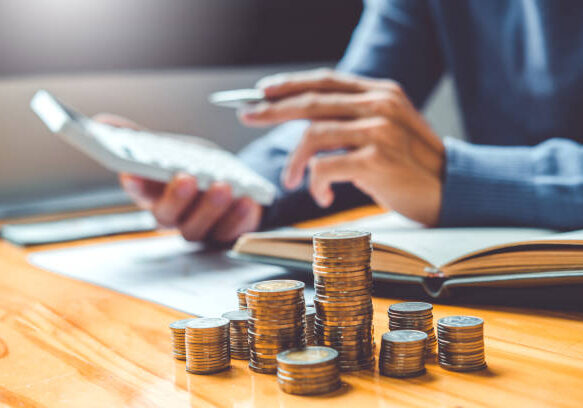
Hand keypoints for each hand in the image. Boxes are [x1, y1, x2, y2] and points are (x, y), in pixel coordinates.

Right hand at [93, 114, 261, 242]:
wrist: (232, 185)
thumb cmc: (194, 168)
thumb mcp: (171, 149)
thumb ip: (142, 139)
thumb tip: (103, 122)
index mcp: (152, 194)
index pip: (137, 190)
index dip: (133, 183)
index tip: (133, 171)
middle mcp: (172, 216)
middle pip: (166, 216)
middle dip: (176, 197)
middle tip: (186, 177)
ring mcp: (198, 228)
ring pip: (197, 228)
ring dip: (210, 207)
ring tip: (223, 185)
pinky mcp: (224, 235)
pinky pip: (229, 232)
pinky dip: (239, 217)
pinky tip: (247, 200)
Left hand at [239, 69, 444, 225]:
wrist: (451, 191)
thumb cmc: (412, 166)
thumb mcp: (387, 130)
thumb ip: (354, 120)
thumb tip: (308, 124)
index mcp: (381, 93)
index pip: (325, 81)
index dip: (290, 84)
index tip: (263, 90)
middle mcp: (380, 105)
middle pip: (311, 101)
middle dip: (272, 109)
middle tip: (248, 115)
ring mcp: (379, 131)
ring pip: (313, 134)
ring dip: (295, 161)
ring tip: (291, 179)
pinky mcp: (376, 160)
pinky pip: (325, 167)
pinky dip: (315, 183)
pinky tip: (321, 196)